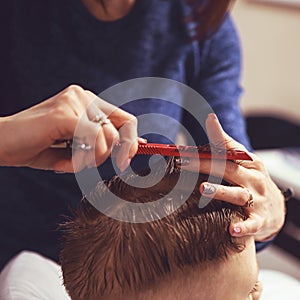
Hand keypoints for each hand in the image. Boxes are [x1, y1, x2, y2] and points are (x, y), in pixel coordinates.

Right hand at [0, 85, 139, 172]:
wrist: (0, 145)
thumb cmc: (37, 147)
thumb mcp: (77, 147)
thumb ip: (102, 144)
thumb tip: (134, 147)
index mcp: (87, 102)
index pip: (124, 118)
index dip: (132, 140)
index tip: (127, 160)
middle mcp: (83, 96)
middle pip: (123, 127)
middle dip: (115, 154)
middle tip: (98, 166)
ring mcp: (74, 101)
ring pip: (108, 137)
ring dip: (93, 160)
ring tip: (71, 162)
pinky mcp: (65, 113)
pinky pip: (92, 140)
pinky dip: (82, 159)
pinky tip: (65, 162)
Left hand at [178, 113, 285, 241]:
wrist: (277, 210)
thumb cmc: (253, 181)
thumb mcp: (244, 163)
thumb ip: (226, 145)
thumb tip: (210, 117)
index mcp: (249, 163)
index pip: (229, 149)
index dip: (215, 138)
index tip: (200, 129)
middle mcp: (253, 179)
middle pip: (227, 169)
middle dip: (204, 165)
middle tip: (183, 162)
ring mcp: (257, 199)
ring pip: (237, 195)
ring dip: (220, 191)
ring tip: (203, 189)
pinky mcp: (259, 220)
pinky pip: (251, 224)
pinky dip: (243, 227)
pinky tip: (232, 229)